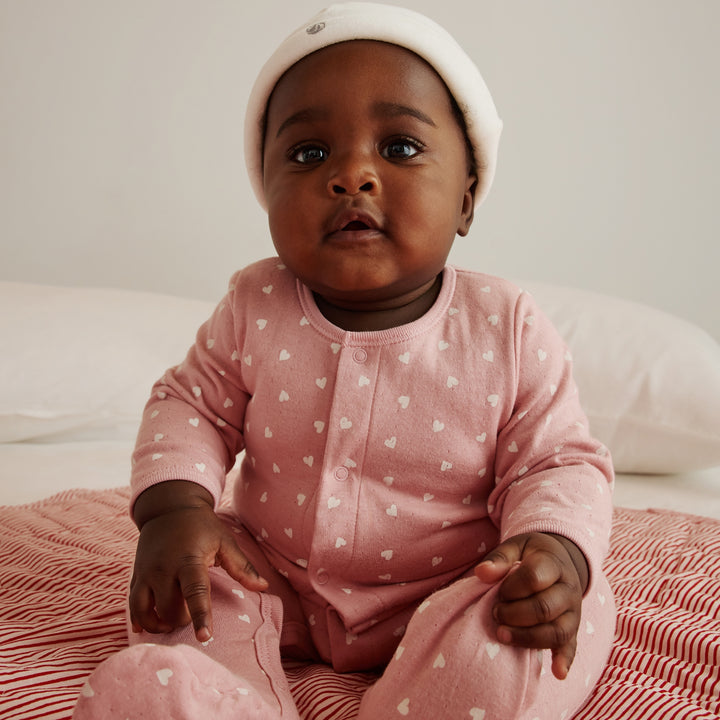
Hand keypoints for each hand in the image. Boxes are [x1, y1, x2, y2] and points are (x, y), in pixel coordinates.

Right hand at [129, 498, 267, 641]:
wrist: (169, 507)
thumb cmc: (202, 526)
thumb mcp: (224, 540)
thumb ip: (241, 566)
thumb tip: (263, 587)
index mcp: (189, 559)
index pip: (196, 592)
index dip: (200, 616)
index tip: (205, 637)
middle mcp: (164, 568)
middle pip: (169, 608)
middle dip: (181, 621)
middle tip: (191, 617)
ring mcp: (146, 572)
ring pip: (145, 611)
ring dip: (159, 624)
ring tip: (172, 624)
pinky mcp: (136, 575)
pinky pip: (132, 605)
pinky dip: (139, 619)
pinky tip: (147, 627)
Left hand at [474, 533, 586, 679]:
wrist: (561, 559)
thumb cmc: (532, 554)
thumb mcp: (517, 546)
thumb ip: (500, 557)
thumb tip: (481, 573)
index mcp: (553, 564)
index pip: (533, 579)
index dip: (511, 588)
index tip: (498, 592)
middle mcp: (568, 589)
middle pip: (544, 608)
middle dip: (514, 615)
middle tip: (496, 614)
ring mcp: (573, 611)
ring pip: (557, 631)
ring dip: (528, 638)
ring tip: (502, 635)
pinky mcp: (573, 629)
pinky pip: (572, 646)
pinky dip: (565, 660)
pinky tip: (558, 673)